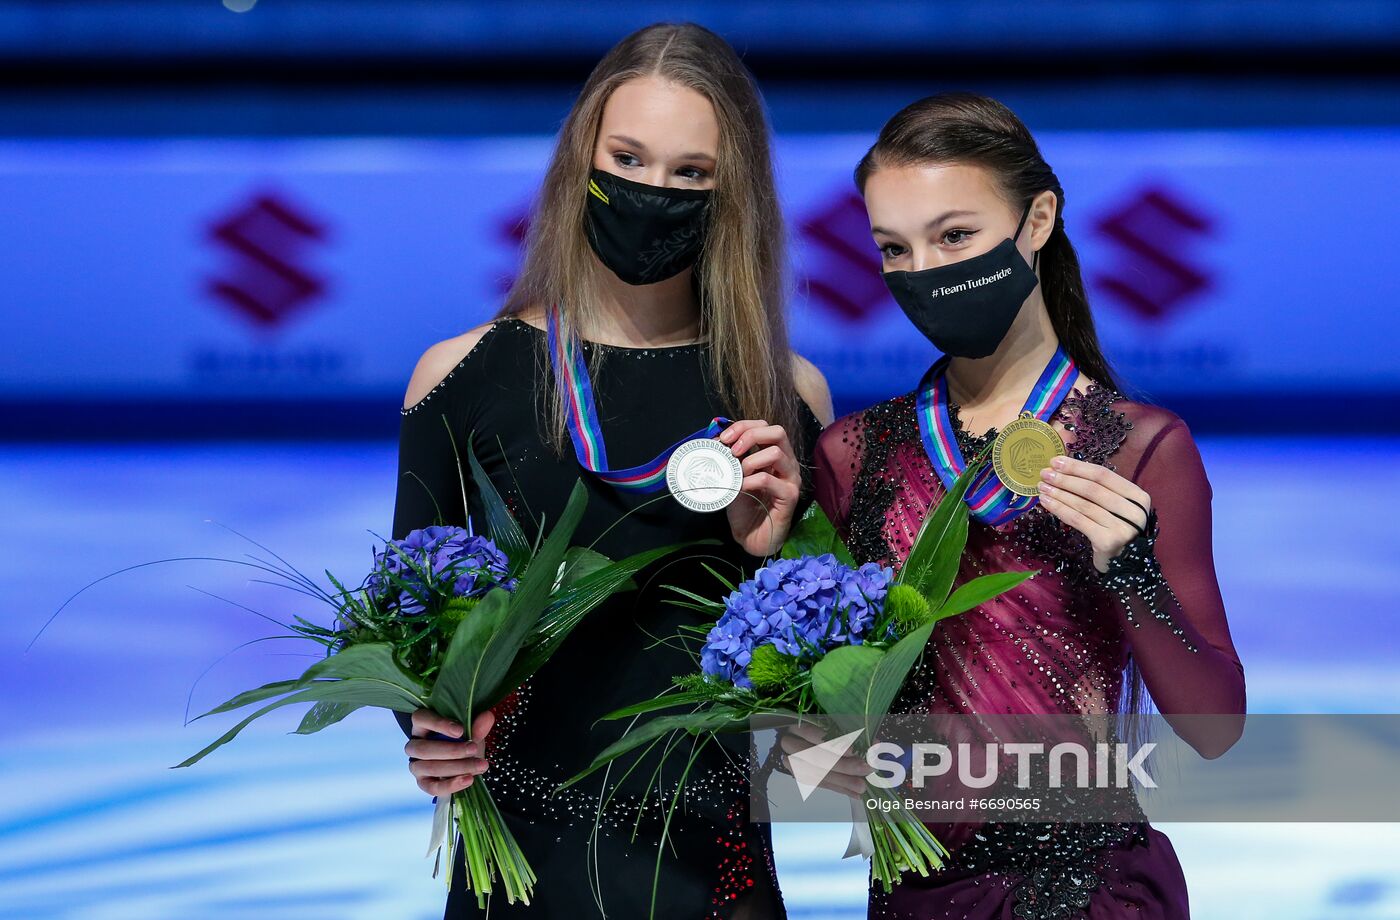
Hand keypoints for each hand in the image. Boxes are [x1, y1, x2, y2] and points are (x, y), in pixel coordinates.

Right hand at [405, 708, 493, 797]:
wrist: (463, 761)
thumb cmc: (463, 740)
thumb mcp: (471, 731)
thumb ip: (477, 725)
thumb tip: (487, 717)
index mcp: (422, 725)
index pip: (420, 719)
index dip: (438, 724)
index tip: (460, 731)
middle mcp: (414, 745)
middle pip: (423, 748)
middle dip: (451, 750)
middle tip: (473, 749)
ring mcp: (416, 765)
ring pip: (429, 768)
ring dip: (456, 767)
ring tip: (479, 765)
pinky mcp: (423, 783)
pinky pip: (432, 787)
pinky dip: (451, 785)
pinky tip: (468, 779)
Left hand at [718, 419, 802, 556]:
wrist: (751, 537)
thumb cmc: (745, 507)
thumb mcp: (734, 477)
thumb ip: (731, 459)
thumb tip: (716, 441)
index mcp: (776, 455)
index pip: (766, 427)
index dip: (744, 426)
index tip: (723, 438)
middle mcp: (787, 463)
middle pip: (778, 432)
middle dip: (750, 436)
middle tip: (732, 451)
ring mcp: (791, 479)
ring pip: (776, 453)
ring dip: (750, 461)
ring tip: (738, 475)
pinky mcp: (789, 496)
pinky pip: (769, 479)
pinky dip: (750, 481)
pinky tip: (741, 489)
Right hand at [774, 721, 871, 799]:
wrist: (804, 737)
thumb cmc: (825, 725)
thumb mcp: (836, 722)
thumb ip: (852, 732)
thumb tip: (874, 746)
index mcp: (796, 725)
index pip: (810, 733)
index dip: (832, 743)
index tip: (855, 750)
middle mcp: (790, 745)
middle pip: (814, 758)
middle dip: (842, 765)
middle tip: (866, 769)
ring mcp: (793, 763)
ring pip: (817, 775)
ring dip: (842, 782)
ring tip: (862, 786)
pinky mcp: (801, 776)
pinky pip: (820, 785)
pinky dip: (839, 789)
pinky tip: (855, 794)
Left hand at [1037, 455, 1151, 572]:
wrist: (1124, 563)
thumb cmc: (1115, 528)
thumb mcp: (1114, 506)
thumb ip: (1098, 488)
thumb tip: (1063, 468)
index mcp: (1138, 496)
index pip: (1103, 475)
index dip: (1078, 467)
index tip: (1055, 461)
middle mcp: (1134, 511)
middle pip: (1093, 489)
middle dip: (1065, 479)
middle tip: (1044, 474)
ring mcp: (1123, 527)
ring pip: (1084, 505)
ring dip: (1059, 494)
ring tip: (1042, 488)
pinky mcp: (1108, 541)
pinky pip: (1078, 520)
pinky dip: (1060, 509)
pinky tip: (1046, 503)